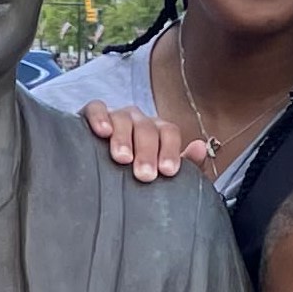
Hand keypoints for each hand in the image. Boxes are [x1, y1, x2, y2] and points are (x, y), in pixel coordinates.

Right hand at [78, 100, 209, 181]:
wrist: (99, 183)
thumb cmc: (134, 177)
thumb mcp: (162, 176)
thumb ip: (187, 166)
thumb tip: (200, 147)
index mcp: (158, 133)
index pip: (169, 133)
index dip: (170, 150)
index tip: (168, 172)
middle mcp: (139, 122)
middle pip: (147, 128)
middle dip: (147, 152)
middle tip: (145, 175)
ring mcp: (116, 117)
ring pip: (123, 119)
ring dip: (124, 138)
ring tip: (123, 159)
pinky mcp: (92, 116)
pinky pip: (96, 108)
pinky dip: (100, 117)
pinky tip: (102, 132)